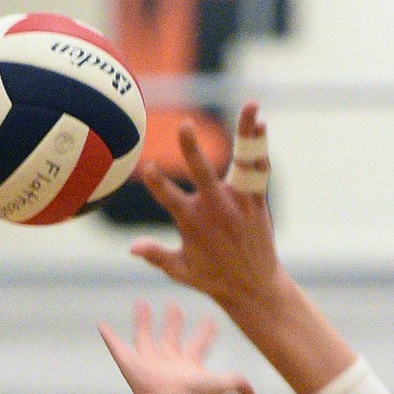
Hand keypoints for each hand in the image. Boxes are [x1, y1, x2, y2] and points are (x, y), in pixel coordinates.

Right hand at [99, 300, 256, 393]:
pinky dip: (109, 338)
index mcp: (188, 364)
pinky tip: (102, 326)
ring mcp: (148, 363)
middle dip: (174, 321)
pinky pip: (116, 348)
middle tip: (175, 305)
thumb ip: (236, 383)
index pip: (198, 344)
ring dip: (142, 322)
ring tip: (141, 303)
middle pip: (171, 337)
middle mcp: (168, 362)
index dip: (205, 333)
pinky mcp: (129, 365)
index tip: (210, 320)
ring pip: (144, 338)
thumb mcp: (217, 384)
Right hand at [130, 103, 284, 317]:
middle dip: (192, 150)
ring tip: (252, 104)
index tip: (147, 168)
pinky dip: (260, 147)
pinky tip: (261, 123)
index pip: (169, 199)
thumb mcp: (181, 271)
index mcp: (193, 224)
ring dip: (246, 132)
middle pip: (202, 174)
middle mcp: (217, 209)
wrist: (254, 288)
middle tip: (185, 125)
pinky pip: (258, 170)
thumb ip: (157, 256)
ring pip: (241, 161)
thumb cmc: (213, 280)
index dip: (157, 184)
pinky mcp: (256, 201)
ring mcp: (239, 203)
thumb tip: (132, 248)